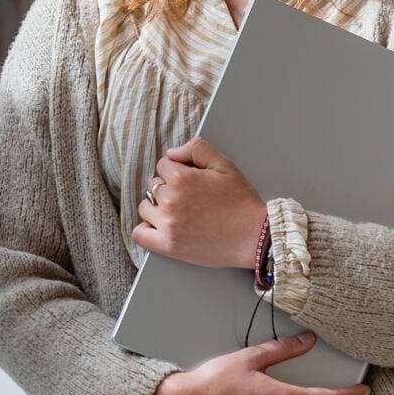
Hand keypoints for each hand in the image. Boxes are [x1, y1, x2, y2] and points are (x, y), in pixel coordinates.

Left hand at [131, 137, 268, 270]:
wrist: (253, 237)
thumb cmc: (241, 202)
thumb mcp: (225, 165)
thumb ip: (197, 149)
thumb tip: (173, 152)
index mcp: (182, 179)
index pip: (163, 165)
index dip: (178, 170)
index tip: (192, 180)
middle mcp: (171, 200)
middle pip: (154, 185)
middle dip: (169, 187)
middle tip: (190, 197)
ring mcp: (168, 224)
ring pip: (145, 207)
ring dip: (157, 206)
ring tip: (178, 212)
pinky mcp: (168, 245)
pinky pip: (140, 234)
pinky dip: (146, 229)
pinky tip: (160, 226)